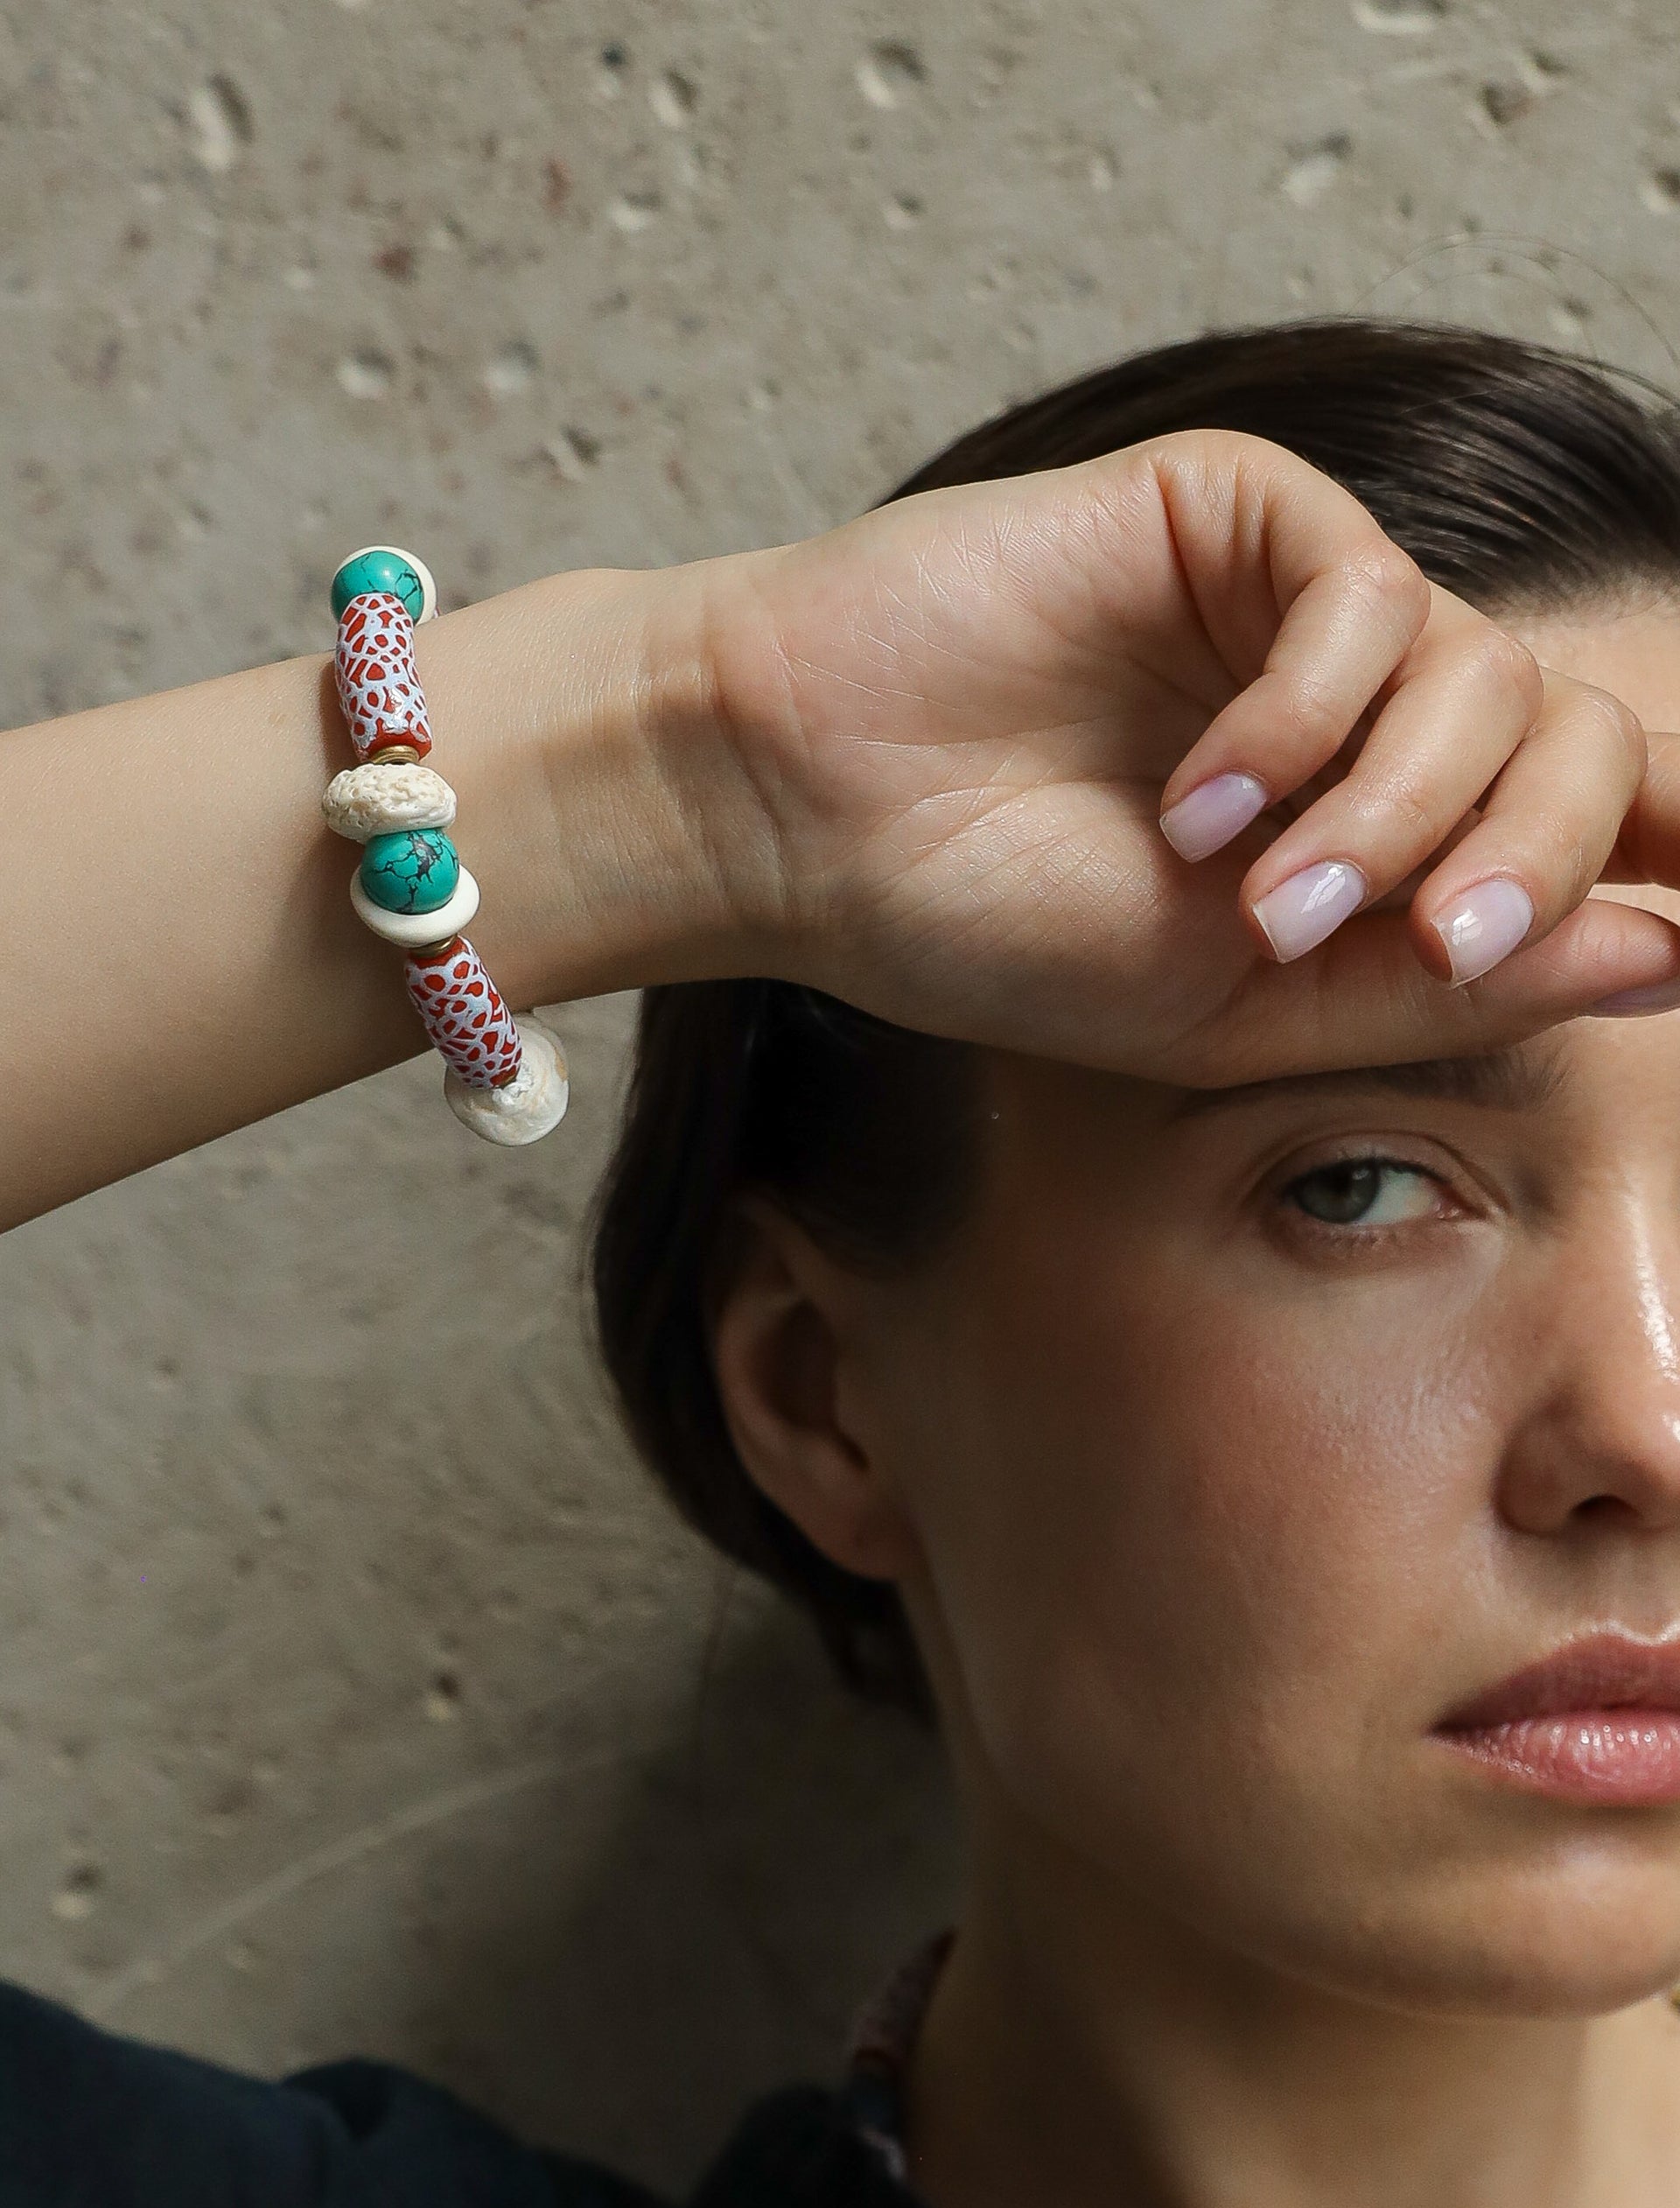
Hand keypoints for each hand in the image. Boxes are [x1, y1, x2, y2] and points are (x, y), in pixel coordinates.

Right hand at [691, 429, 1679, 1082]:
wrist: (800, 817)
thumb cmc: (987, 923)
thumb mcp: (1237, 1009)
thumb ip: (1448, 983)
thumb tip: (1677, 950)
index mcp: (1369, 836)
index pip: (1583, 825)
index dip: (1660, 860)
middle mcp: (1359, 715)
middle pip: (1575, 745)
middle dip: (1529, 859)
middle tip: (1429, 945)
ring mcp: (1295, 609)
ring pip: (1485, 673)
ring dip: (1393, 808)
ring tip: (1252, 892)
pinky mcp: (1231, 514)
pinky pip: (1369, 593)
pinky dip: (1310, 711)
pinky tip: (1200, 792)